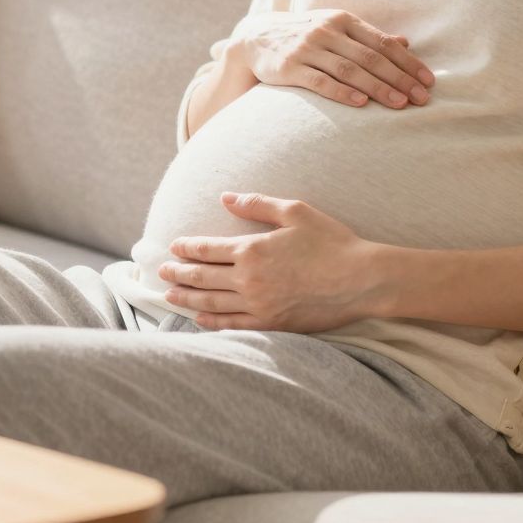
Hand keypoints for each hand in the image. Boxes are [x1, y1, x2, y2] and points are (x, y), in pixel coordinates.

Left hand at [159, 192, 386, 332]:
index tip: (172, 246)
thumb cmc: (331, 242)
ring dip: (187, 298)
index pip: (207, 249)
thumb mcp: (295, 212)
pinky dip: (211, 322)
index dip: (187, 247)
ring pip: (212, 303)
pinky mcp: (271, 324)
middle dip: (178, 273)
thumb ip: (256, 204)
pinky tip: (199, 319)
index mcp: (252, 250)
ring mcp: (258, 305)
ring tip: (169, 295)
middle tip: (161, 271)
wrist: (361, 280)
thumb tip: (225, 197)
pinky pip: (232, 325)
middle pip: (202, 277)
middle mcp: (249, 280)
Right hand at [226, 9, 434, 109]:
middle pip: (370, 57)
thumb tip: (406, 42)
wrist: (256, 37)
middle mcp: (327, 31)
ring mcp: (307, 48)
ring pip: (349, 70)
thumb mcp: (336, 28)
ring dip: (377, 88)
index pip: (383, 42)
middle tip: (421, 98)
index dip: (408, 62)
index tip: (428, 81)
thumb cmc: (305, 34)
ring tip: (399, 104)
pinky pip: (320, 81)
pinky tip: (360, 104)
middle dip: (399, 79)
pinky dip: (342, 92)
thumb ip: (368, 37)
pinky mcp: (289, 67)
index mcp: (343, 20)